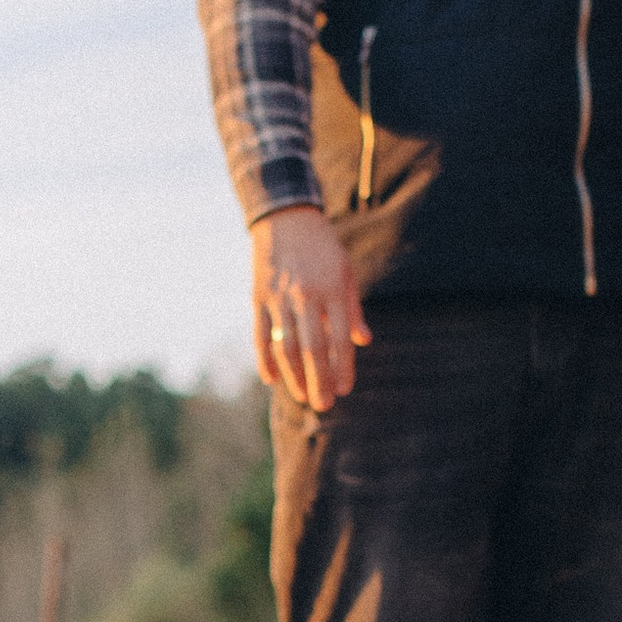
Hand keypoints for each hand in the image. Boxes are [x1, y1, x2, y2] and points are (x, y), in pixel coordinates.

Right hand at [251, 207, 371, 410]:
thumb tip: (363, 341)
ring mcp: (280, 298)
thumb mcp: (345, 272)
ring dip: (294, 376)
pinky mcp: (259, 297)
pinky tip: (272, 379)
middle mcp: (307, 296)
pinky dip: (265, 359)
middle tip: (324, 405)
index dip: (342, 367)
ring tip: (302, 396)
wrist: (285, 217)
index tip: (344, 389)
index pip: (340, 339)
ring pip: (286, 346)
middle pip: (313, 349)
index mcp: (333, 290)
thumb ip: (353, 309)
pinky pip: (260, 335)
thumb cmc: (322, 248)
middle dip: (319, 380)